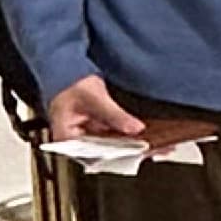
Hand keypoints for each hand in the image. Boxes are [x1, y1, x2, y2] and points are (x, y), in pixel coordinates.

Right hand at [44, 73, 200, 153]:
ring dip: (133, 145)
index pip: (96, 155)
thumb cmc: (68, 80)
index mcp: (67, 139)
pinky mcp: (96, 130)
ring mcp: (87, 136)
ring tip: (156, 147)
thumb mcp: (93, 96)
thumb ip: (114, 114)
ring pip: (113, 147)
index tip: (139, 152)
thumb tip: (135, 128)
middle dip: (132, 151)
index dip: (119, 154)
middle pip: (107, 153)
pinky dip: (129, 136)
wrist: (65, 65)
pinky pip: (115, 137)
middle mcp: (76, 142)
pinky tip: (146, 138)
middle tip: (153, 150)